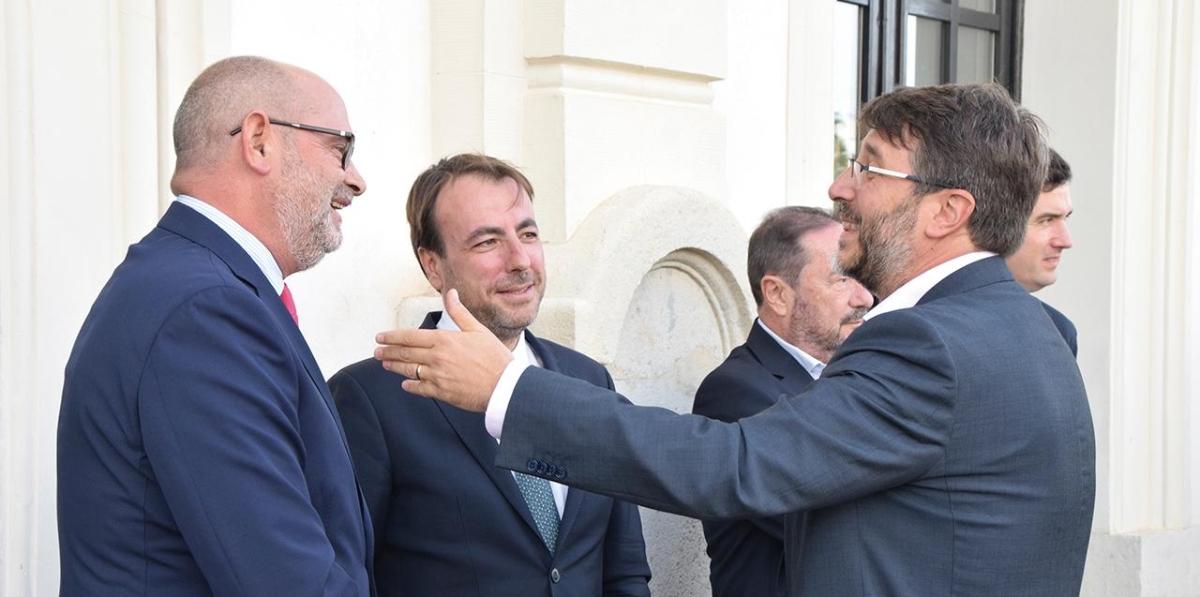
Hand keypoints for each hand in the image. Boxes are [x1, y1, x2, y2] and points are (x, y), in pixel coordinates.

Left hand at [374, 289, 512, 411]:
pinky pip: (419, 388)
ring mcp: (437, 376)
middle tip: (377, 351)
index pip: (409, 336)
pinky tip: (405, 384)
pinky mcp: (441, 392)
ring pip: (408, 370)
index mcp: (444, 340)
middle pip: (404, 353)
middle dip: (388, 351)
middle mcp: (436, 357)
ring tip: (385, 364)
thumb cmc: (494, 358)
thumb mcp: (478, 330)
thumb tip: (451, 294)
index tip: (381, 337)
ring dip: (394, 367)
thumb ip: (459, 312)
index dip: (392, 336)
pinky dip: (410, 385)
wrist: (504, 386)